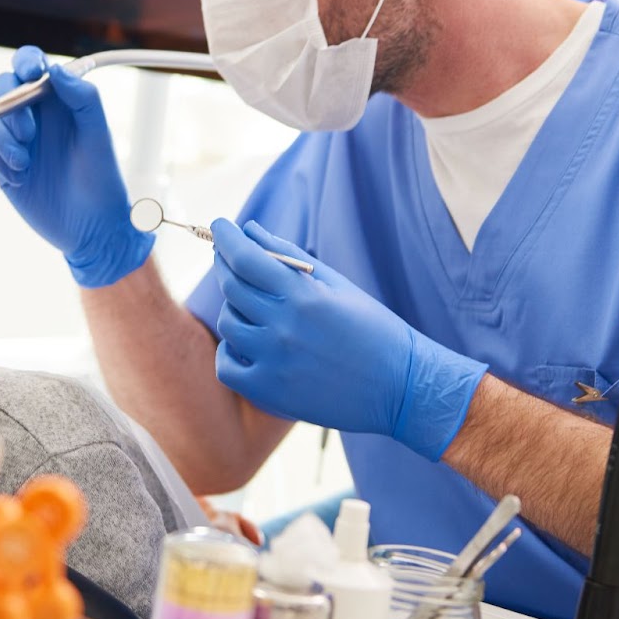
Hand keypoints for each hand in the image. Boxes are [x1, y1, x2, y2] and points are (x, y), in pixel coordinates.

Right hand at [0, 46, 151, 287]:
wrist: (91, 229)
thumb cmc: (102, 179)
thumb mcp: (97, 134)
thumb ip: (82, 97)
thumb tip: (54, 70)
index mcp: (58, 100)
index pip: (31, 65)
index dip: (25, 62)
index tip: (29, 74)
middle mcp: (35, 115)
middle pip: (2, 88)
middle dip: (8, 106)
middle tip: (28, 132)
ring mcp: (17, 140)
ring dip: (3, 139)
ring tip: (25, 163)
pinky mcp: (4, 165)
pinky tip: (21, 177)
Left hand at [210, 219, 485, 460]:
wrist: (399, 387)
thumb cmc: (372, 328)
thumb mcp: (336, 284)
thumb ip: (290, 256)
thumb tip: (251, 230)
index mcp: (304, 296)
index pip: (246, 259)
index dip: (226, 238)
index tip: (219, 226)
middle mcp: (285, 327)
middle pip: (231, 287)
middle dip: (223, 263)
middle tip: (225, 255)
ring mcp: (275, 361)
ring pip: (228, 324)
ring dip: (233, 307)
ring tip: (251, 304)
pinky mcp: (270, 392)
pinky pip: (226, 366)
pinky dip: (230, 351)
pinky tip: (245, 343)